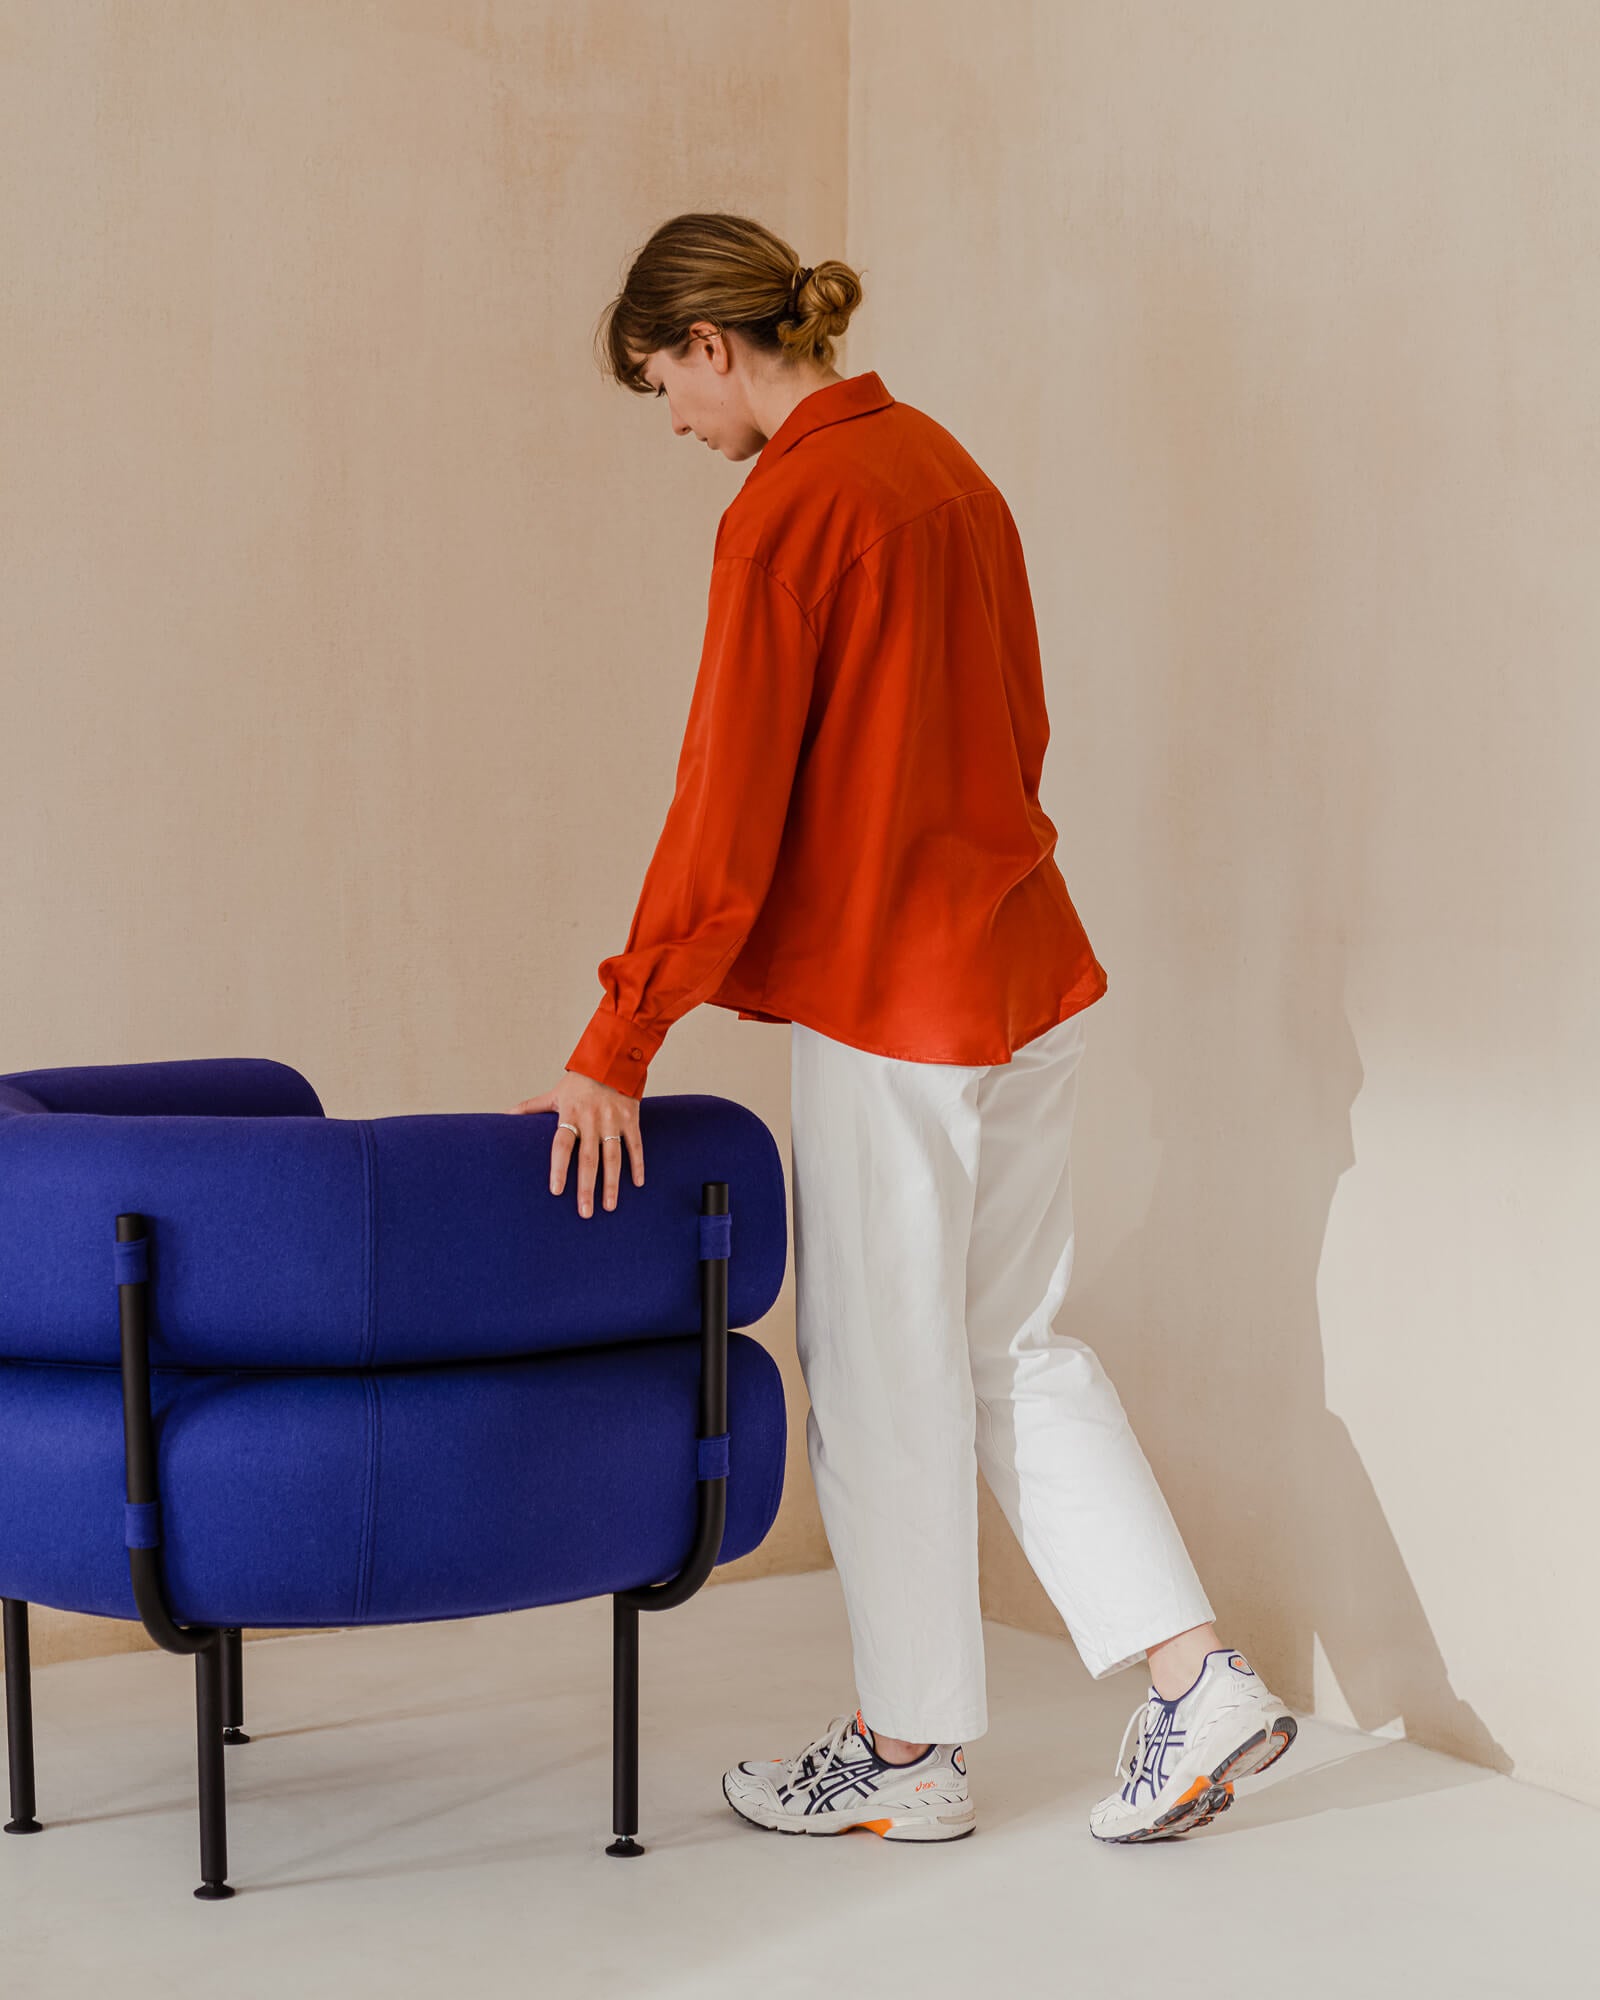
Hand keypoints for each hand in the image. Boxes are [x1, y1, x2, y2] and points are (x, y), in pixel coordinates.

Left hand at [506, 1070, 644, 1219]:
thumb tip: (503, 1116)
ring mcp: (613, 1120)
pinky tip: (637, 1184)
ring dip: (611, 1184)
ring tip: (609, 1207)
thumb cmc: (579, 1081)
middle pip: (588, 1159)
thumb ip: (530, 1108)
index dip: (558, 1167)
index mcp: (570, 1114)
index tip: (556, 1191)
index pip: (562, 1145)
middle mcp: (592, 1120)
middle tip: (585, 1213)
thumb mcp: (554, 1094)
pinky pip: (635, 1145)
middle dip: (586, 1187)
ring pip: (613, 1157)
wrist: (612, 1059)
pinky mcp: (631, 1119)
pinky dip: (637, 1164)